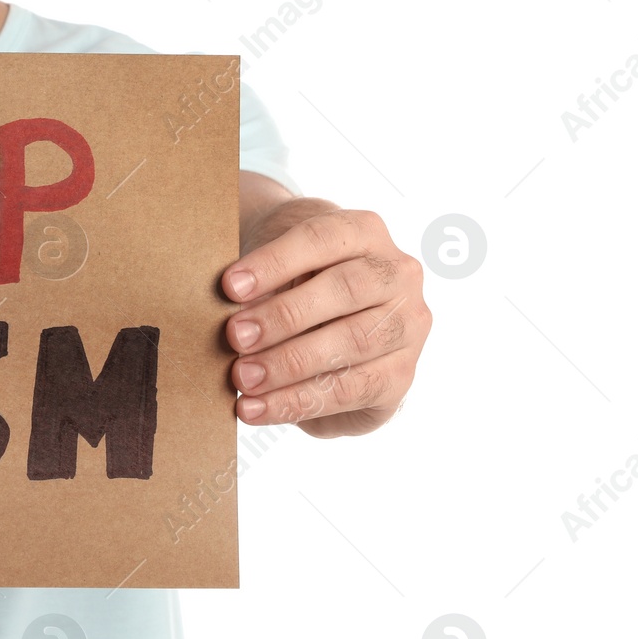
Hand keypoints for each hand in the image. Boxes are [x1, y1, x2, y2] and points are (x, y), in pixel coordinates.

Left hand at [220, 205, 431, 437]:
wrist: (323, 312)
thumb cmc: (290, 276)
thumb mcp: (276, 266)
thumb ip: (259, 285)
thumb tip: (229, 320)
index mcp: (364, 231)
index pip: (321, 238)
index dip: (275, 262)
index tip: (229, 286)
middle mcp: (398, 274)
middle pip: (344, 290)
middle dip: (283, 316)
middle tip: (234, 336)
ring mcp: (408, 326)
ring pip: (352, 344)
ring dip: (289, 364)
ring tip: (242, 378)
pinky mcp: (401, 375)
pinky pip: (351, 391)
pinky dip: (296, 402)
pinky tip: (255, 408)